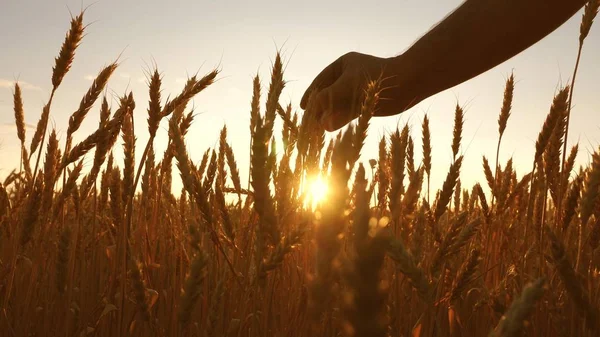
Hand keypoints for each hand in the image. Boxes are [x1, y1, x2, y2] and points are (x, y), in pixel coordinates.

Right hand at [300, 52, 423, 131]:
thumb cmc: (376, 79)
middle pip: (328, 94)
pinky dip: (339, 120)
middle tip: (307, 124)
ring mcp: (358, 91)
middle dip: (318, 110)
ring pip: (337, 105)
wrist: (407, 83)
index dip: (310, 95)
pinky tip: (329, 129)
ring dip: (327, 117)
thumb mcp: (347, 87)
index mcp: (344, 65)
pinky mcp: (366, 104)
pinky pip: (348, 113)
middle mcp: (349, 77)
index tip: (302, 108)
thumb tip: (321, 123)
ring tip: (315, 131)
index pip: (321, 81)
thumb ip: (329, 101)